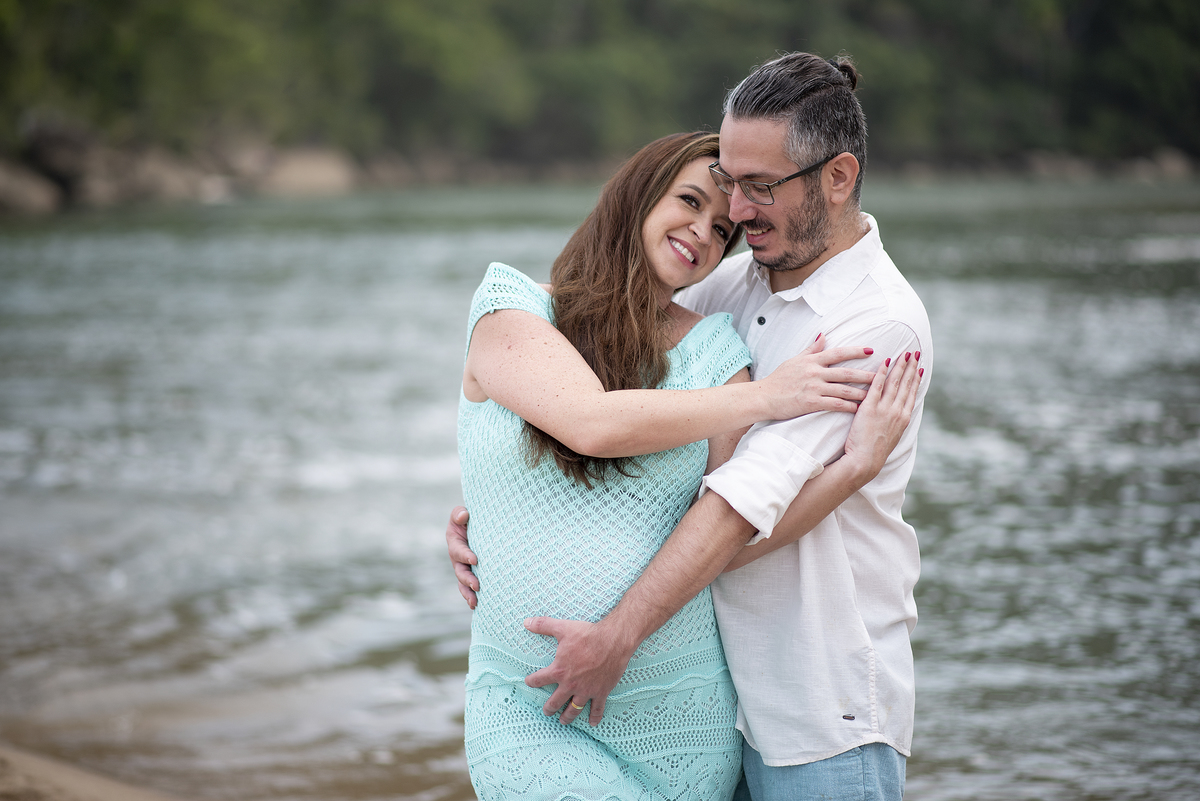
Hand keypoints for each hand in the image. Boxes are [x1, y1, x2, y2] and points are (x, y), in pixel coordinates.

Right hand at [445, 506, 478, 608]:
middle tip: (477, 585)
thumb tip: (464, 515)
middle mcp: (457, 559)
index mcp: (454, 543)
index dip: (465, 555)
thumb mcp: (461, 514)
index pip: (459, 551)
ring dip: (468, 593)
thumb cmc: (469, 519)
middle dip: (468, 579)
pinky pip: (468, 588)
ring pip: (463, 583)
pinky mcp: (471, 574)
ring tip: (475, 601)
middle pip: (460, 571)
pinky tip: (476, 606)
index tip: (475, 560)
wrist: (475, 527)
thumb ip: (459, 513)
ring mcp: (463, 568)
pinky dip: (470, 597)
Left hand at [524, 616, 636, 726]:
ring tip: (563, 721)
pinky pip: (597, 708)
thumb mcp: (562, 628)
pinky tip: (593, 723)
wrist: (613, 641)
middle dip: (549, 708)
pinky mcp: (601, 692)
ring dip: (567, 717)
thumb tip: (526, 622)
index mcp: (559, 670)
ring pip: (573, 710)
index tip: (529, 682)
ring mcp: (586, 690)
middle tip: (547, 711)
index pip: (539, 679)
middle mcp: (570, 684)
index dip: (532, 681)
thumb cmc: (587, 634)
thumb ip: (543, 625)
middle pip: (555, 702)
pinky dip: (595, 717)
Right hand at [762, 334, 877, 418]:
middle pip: (846, 372)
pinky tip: (858, 409)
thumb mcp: (795, 360)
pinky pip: (834, 404)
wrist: (763, 397)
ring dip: (861, 392)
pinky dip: (848, 406)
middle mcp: (815, 373)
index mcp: (812, 360)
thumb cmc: (778, 379)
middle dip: (866, 374)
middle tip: (883, 375)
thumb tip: (824, 335)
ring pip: (843, 389)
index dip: (856, 351)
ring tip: (875, 395)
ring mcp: (813, 388)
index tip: (871, 350)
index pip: (838, 353)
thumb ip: (812, 348)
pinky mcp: (811, 403)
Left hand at [842, 351, 922, 480]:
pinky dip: (882, 373)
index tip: (920, 366)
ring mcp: (885, 409)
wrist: (864, 461)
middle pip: (906, 384)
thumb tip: (898, 412)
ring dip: (900, 366)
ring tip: (904, 353)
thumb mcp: (892, 435)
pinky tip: (885, 362)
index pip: (912, 392)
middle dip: (911, 367)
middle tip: (915, 352)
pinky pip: (877, 386)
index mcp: (904, 417)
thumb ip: (896, 421)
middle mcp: (897, 411)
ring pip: (895, 382)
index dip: (916, 378)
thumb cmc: (875, 452)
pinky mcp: (870, 408)